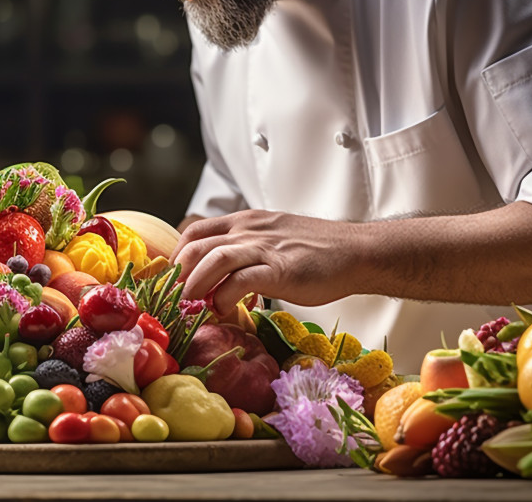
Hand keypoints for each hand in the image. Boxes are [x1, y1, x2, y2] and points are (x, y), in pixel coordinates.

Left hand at [171, 210, 360, 312]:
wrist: (356, 252)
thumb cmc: (316, 252)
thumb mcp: (272, 240)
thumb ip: (246, 253)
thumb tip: (220, 279)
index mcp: (245, 222)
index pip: (196, 232)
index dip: (178, 256)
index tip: (175, 280)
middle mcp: (250, 230)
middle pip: (196, 245)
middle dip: (179, 274)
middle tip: (175, 299)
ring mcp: (265, 248)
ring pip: (213, 259)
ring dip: (195, 284)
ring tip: (190, 306)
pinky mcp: (280, 269)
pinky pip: (241, 281)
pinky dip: (224, 297)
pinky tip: (223, 309)